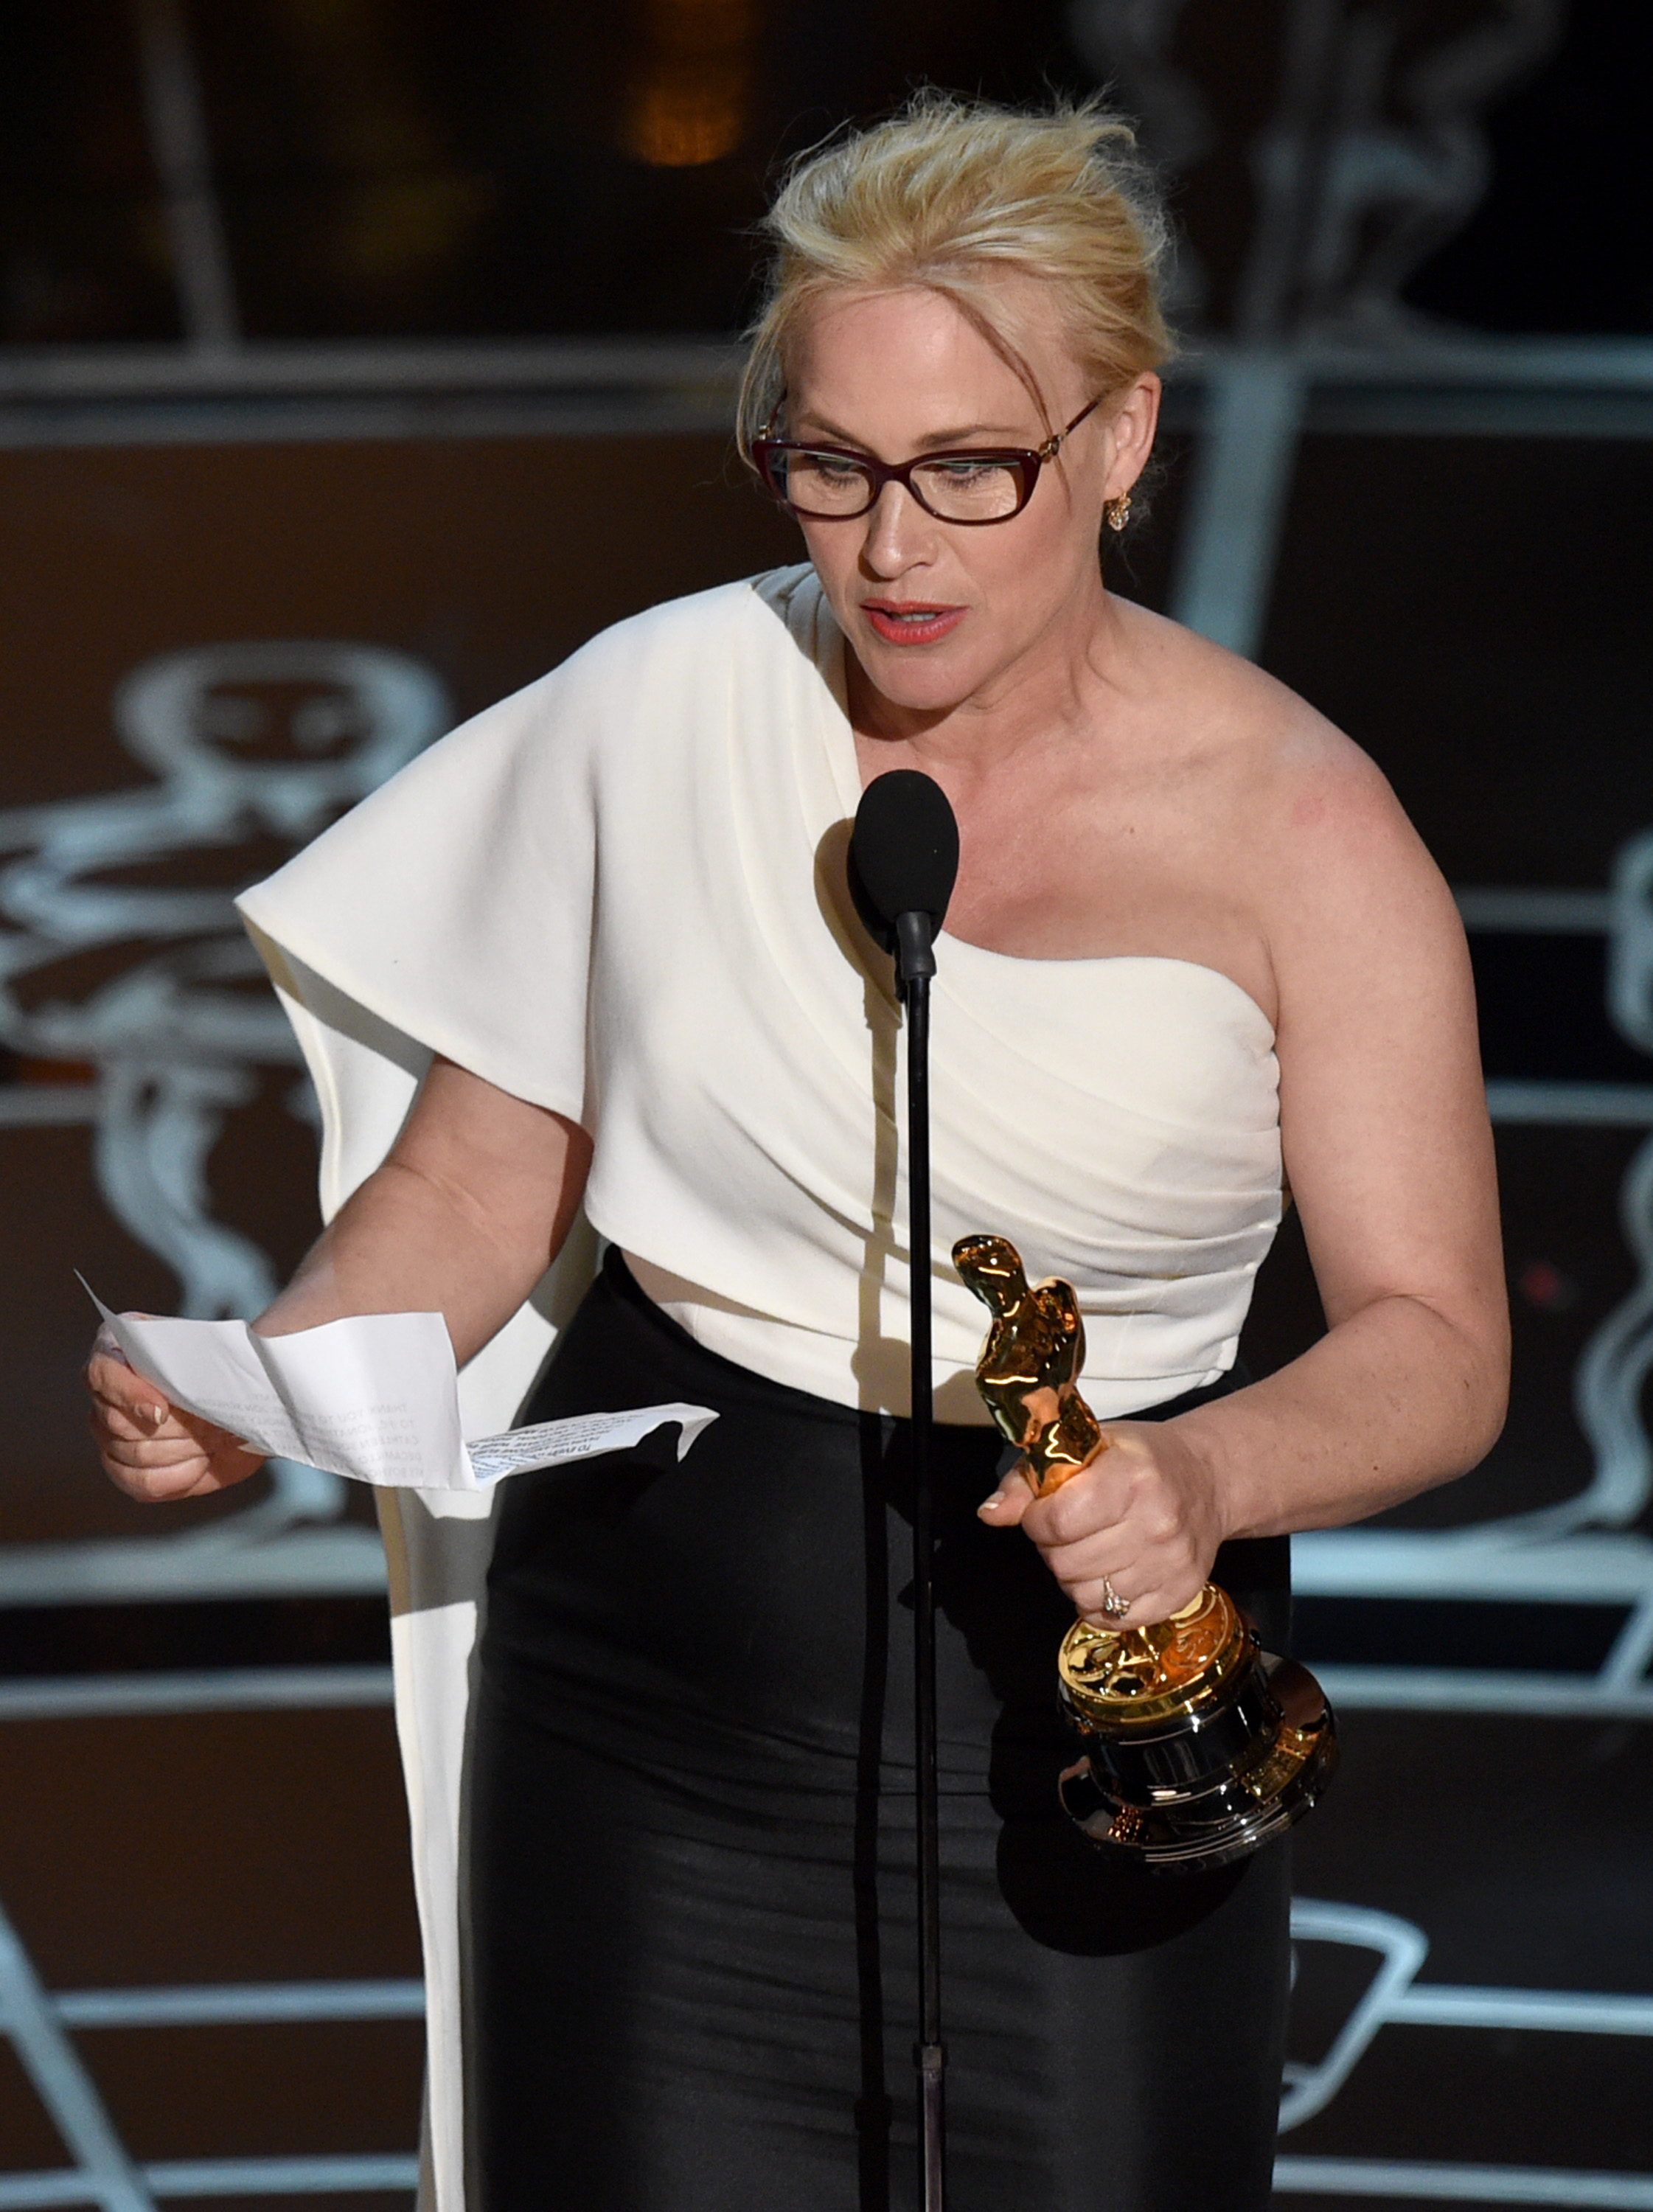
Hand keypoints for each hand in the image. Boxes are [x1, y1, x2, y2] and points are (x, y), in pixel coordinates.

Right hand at [86, 1325, 265, 1500]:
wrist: (244, 1408)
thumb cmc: (228, 1373)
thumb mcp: (220, 1355)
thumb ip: (207, 1355)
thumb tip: (201, 1377)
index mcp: (118, 1348)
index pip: (101, 1372)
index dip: (129, 1395)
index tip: (162, 1411)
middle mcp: (105, 1391)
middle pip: (117, 1421)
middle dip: (174, 1427)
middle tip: (211, 1422)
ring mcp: (109, 1433)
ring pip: (132, 1454)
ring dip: (182, 1449)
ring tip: (212, 1437)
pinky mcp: (126, 1469)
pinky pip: (141, 1483)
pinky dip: (179, 1476)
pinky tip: (202, 1461)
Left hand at [976, 1419, 1225, 1625]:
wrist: (1209, 1479)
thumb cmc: (1140, 1460)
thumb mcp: (1085, 1447)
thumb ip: (1029, 1479)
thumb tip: (991, 1514)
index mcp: (1132, 1478)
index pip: (1057, 1521)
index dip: (1036, 1519)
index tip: (1043, 1511)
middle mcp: (1157, 1523)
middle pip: (1067, 1563)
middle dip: (1053, 1548)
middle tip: (1070, 1529)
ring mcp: (1172, 1564)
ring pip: (1085, 1595)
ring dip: (1074, 1577)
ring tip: (1090, 1549)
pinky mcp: (1180, 1595)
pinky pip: (1113, 1618)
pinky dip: (1098, 1602)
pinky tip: (1108, 1573)